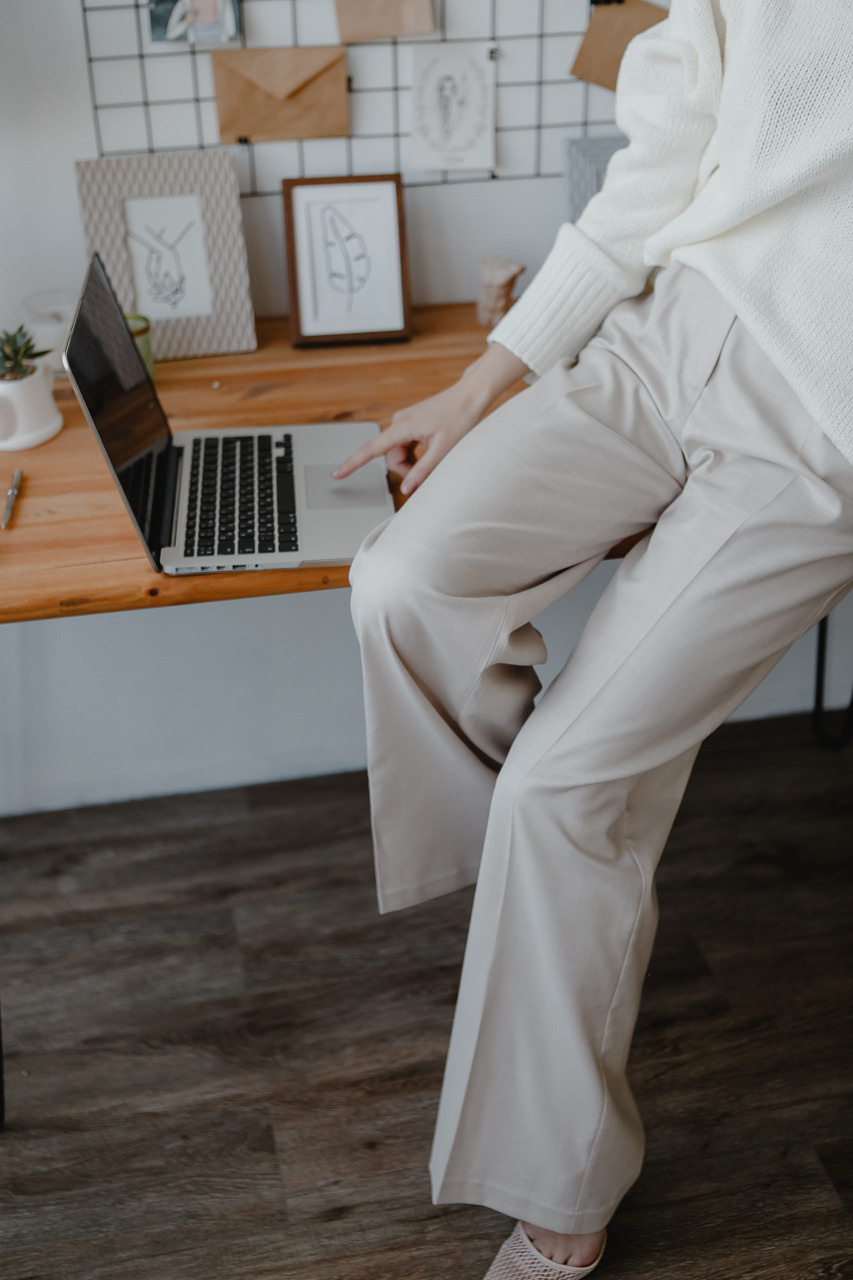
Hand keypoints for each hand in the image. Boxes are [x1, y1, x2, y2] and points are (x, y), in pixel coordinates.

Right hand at [332, 343, 529, 496]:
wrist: (470, 396)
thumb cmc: (460, 419)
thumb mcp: (443, 450)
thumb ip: (422, 472)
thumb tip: (405, 491)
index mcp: (402, 428)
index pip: (370, 450)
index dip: (353, 464)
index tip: (337, 474)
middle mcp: (399, 423)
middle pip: (391, 458)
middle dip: (408, 469)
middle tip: (431, 468)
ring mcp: (404, 423)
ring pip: (400, 454)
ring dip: (414, 462)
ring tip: (436, 455)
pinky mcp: (411, 424)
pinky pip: (406, 447)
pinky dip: (417, 454)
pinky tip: (433, 448)